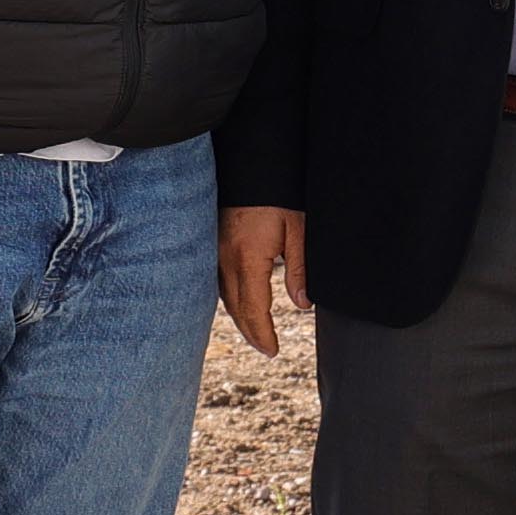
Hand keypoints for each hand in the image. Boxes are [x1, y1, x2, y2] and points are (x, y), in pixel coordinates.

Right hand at [221, 204, 308, 355]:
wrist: (251, 163)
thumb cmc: (278, 194)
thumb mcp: (298, 229)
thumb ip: (301, 269)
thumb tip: (304, 303)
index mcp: (248, 260)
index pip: (254, 310)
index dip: (263, 334)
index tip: (273, 351)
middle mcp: (225, 260)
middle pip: (235, 309)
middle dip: (251, 332)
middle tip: (265, 348)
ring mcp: (214, 251)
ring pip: (223, 296)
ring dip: (239, 317)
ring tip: (254, 331)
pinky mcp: (211, 242)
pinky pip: (217, 280)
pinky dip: (229, 298)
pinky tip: (238, 302)